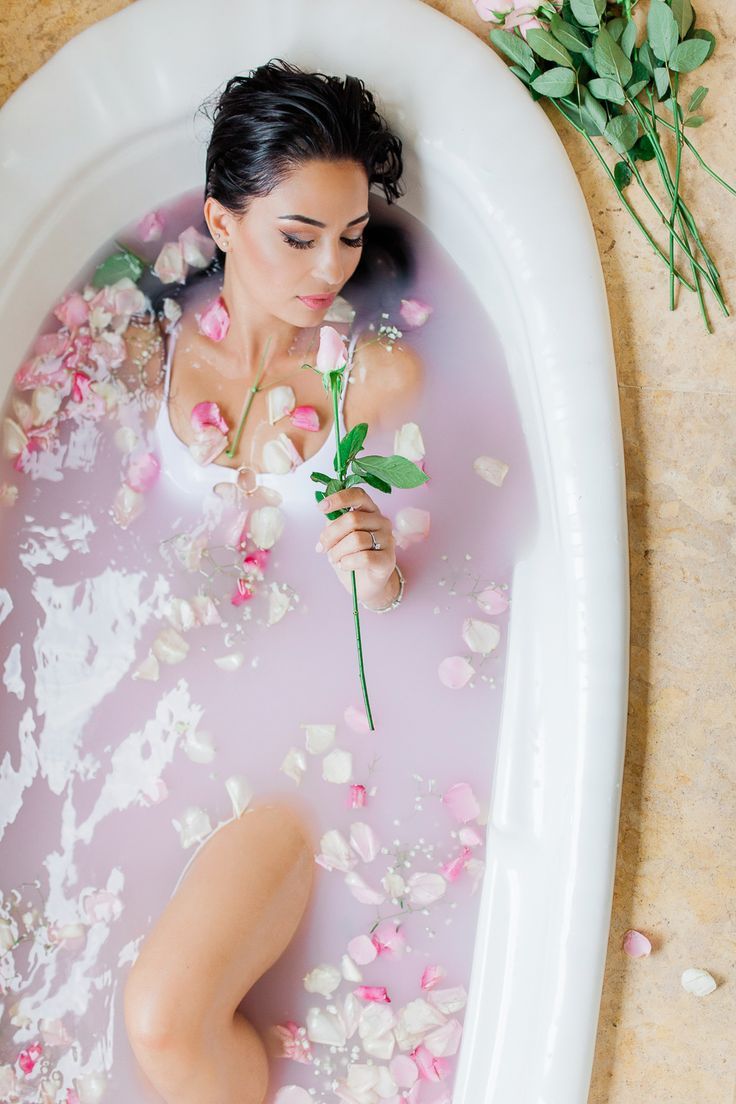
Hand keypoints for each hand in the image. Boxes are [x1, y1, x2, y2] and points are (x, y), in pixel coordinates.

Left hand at [316, 487, 396, 606]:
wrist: (366, 583)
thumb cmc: (351, 556)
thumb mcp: (339, 536)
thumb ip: (334, 522)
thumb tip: (325, 512)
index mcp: (370, 511)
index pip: (358, 495)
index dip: (339, 498)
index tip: (321, 507)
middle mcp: (382, 521)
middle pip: (352, 519)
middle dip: (330, 535)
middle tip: (322, 548)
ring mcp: (388, 540)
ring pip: (356, 540)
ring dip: (337, 552)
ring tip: (333, 559)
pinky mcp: (388, 560)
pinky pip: (364, 558)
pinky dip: (347, 563)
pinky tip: (344, 566)